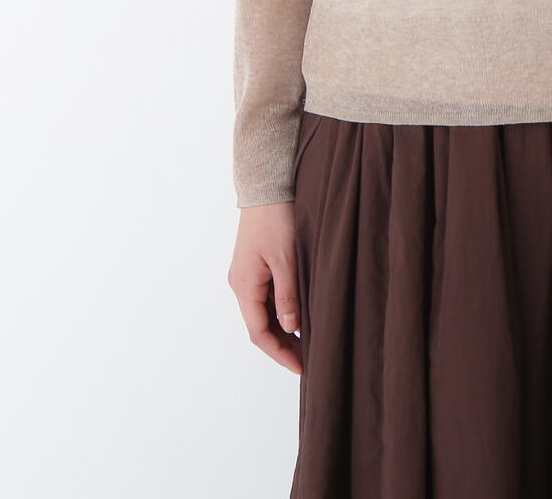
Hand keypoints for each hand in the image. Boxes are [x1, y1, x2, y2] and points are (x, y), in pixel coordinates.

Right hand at [228, 202, 303, 372]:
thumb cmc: (276, 218)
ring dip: (283, 329)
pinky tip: (301, 316)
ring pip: (264, 313)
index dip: (280, 353)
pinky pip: (267, 298)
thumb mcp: (286, 259)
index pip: (259, 333)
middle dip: (283, 345)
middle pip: (260, 325)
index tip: (301, 367)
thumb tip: (292, 328)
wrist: (266, 185)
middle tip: (310, 360)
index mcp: (244, 285)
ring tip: (309, 343)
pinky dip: (282, 311)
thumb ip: (288, 295)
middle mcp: (241, 284)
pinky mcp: (255, 266)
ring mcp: (247, 275)